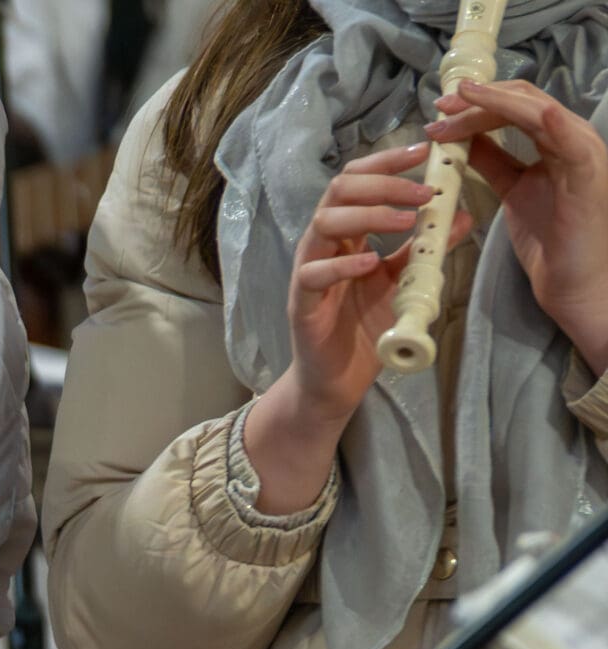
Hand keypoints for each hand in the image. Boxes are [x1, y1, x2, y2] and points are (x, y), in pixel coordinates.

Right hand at [242, 140, 469, 513]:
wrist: (337, 381)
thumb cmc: (363, 328)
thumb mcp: (404, 282)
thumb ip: (423, 249)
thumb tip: (462, 216)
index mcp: (346, 234)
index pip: (358, 181)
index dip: (387, 163)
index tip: (425, 152)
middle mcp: (323, 245)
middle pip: (339, 191)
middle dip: (384, 183)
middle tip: (423, 191)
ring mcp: (308, 272)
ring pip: (324, 222)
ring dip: (369, 215)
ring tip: (406, 222)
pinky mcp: (301, 304)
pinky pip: (313, 273)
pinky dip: (342, 263)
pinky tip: (371, 261)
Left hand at [428, 77, 607, 372]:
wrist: (573, 279)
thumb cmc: (549, 236)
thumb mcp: (512, 187)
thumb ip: (493, 160)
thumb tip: (463, 138)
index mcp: (557, 140)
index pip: (517, 105)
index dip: (479, 101)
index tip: (440, 109)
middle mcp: (573, 137)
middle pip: (524, 100)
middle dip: (479, 99)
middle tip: (440, 105)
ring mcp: (583, 151)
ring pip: (537, 109)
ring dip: (493, 105)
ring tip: (455, 105)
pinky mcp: (587, 172)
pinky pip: (565, 137)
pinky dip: (540, 120)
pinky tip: (516, 111)